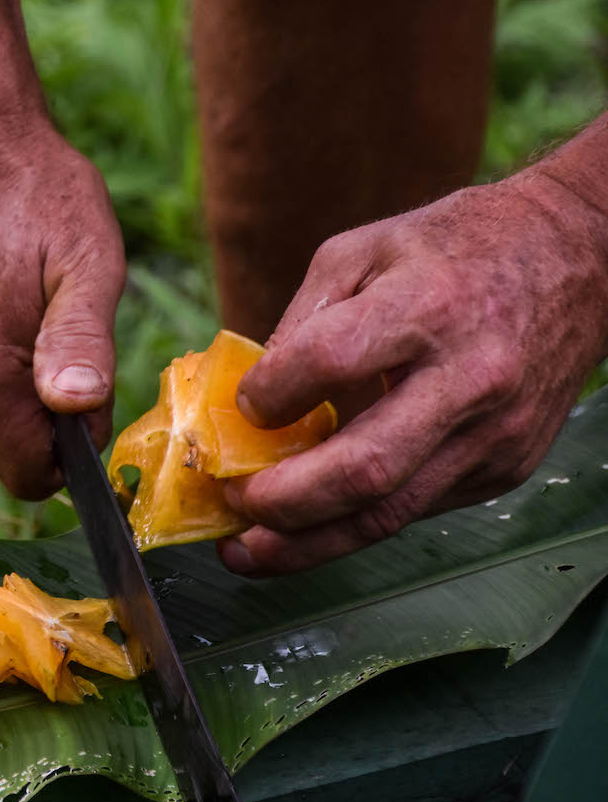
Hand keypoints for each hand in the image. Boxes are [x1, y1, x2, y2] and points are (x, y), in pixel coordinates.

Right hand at [0, 119, 124, 498]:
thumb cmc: (38, 194)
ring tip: (37, 310)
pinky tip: (6, 305)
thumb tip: (77, 410)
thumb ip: (84, 342)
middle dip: (50, 418)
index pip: (30, 477)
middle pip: (9, 449)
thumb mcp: (88, 262)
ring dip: (23, 389)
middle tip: (70, 335)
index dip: (74, 456)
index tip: (94, 395)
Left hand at [218, 173, 607, 575]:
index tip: (243, 407)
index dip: (273, 393)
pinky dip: (353, 523)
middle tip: (229, 505)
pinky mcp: (506, 467)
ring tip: (246, 552)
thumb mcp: (362, 251)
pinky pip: (415, 509)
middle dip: (281, 502)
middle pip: (363, 467)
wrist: (576, 259)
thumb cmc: (452, 249)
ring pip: (389, 514)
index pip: (331, 360)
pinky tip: (307, 525)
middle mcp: (469, 378)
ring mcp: (494, 433)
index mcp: (427, 306)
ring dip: (307, 544)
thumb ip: (301, 322)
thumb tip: (247, 401)